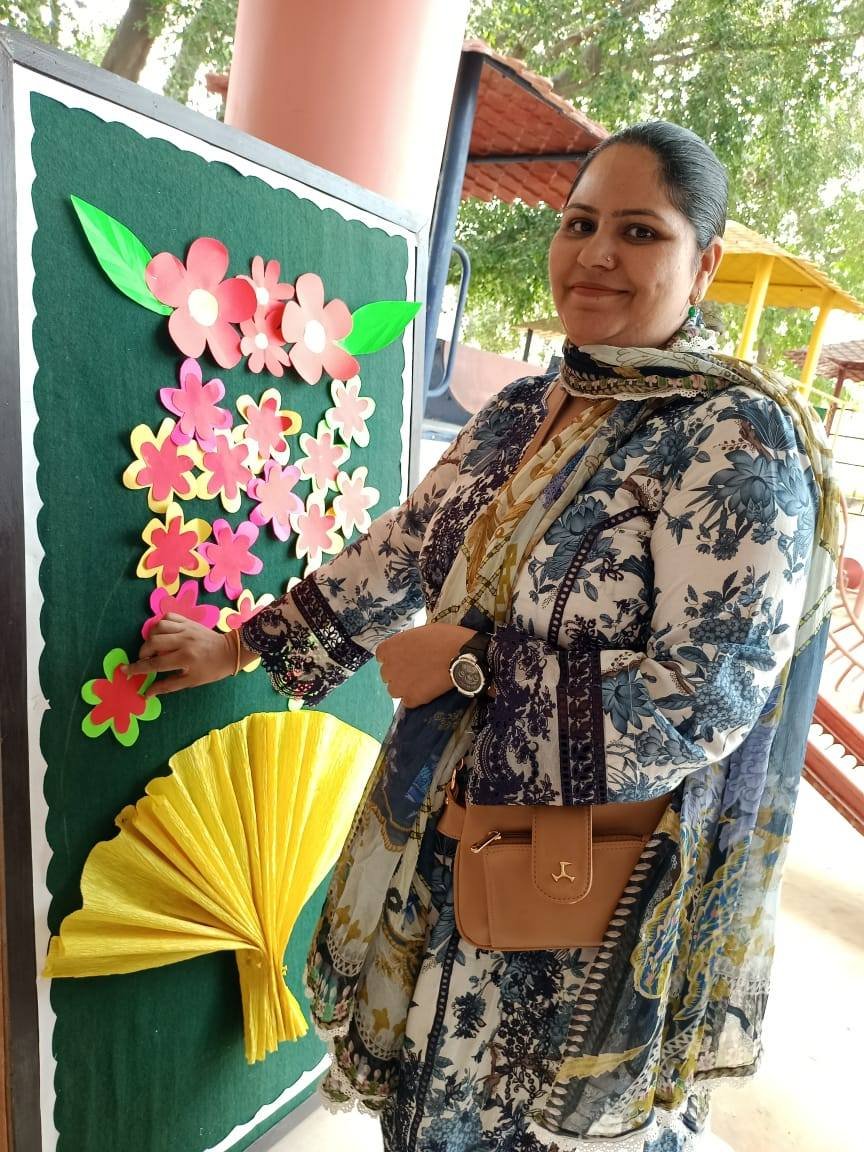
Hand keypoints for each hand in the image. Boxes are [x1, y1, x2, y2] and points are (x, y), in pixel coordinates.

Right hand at [125, 614, 253, 696]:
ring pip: (158, 627)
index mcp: (185, 658)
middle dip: (143, 652)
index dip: (138, 668)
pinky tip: (162, 633)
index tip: (125, 671)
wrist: (230, 651)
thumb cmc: (210, 670)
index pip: (155, 663)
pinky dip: (160, 624)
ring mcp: (186, 628)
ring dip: (150, 637)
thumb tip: (146, 694)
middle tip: (145, 659)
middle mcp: (184, 641)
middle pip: (153, 642)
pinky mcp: (188, 620)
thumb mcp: (190, 682)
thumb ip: (167, 686)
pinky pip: (168, 617)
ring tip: (153, 647)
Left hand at [376, 623, 477, 707]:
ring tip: (421, 683)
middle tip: (415, 671)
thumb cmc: (444, 637)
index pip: (381, 656)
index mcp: (390, 647)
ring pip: (394, 690)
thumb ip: (408, 643)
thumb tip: (409, 649)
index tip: (404, 658)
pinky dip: (416, 698)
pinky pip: (407, 701)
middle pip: (387, 674)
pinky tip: (428, 691)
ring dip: (404, 687)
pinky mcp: (411, 698)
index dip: (393, 657)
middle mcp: (389, 667)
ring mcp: (399, 685)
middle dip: (398, 673)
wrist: (461, 654)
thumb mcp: (420, 632)